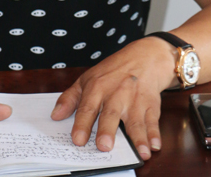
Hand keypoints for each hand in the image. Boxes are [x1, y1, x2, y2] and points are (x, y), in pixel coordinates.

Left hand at [50, 37, 175, 159]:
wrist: (143, 57)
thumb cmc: (112, 71)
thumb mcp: (87, 78)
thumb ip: (70, 98)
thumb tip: (55, 116)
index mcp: (97, 87)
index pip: (87, 107)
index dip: (82, 124)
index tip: (77, 140)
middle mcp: (116, 94)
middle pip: (111, 113)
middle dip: (107, 130)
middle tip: (104, 146)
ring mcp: (135, 100)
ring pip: (135, 120)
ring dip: (137, 137)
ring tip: (139, 153)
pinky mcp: (151, 104)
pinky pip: (153, 120)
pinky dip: (155, 133)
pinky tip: (155, 145)